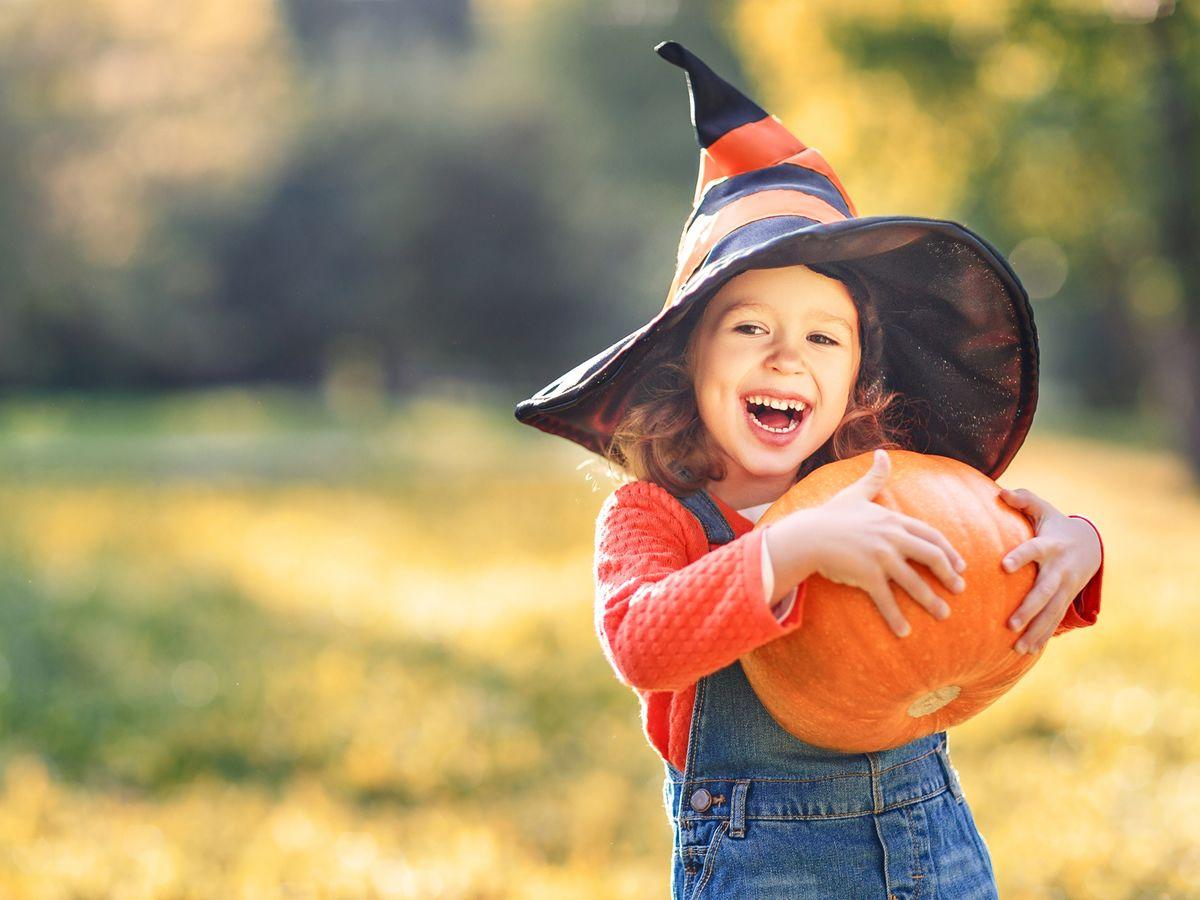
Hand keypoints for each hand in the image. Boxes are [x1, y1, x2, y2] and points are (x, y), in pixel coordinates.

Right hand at [809, 449, 967, 637]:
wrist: (807, 535)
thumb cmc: (829, 516)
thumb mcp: (855, 494)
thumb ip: (874, 477)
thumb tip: (882, 454)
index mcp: (893, 520)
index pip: (930, 535)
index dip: (948, 551)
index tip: (960, 565)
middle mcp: (892, 538)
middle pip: (931, 557)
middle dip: (949, 575)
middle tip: (960, 590)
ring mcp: (881, 557)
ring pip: (915, 582)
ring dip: (931, 601)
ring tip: (943, 614)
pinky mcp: (867, 575)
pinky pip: (887, 600)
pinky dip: (897, 617)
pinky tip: (905, 632)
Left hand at [998, 486, 1102, 654]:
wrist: (1089, 544)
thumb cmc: (1054, 524)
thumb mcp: (1043, 509)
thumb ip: (1023, 499)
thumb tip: (1001, 492)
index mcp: (1050, 545)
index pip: (1033, 550)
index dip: (1020, 556)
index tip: (1003, 565)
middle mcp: (1059, 569)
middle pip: (1043, 591)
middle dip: (1028, 609)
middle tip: (1010, 624)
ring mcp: (1065, 587)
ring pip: (1051, 612)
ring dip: (1035, 631)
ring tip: (1018, 647)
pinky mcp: (1066, 599)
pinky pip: (1054, 621)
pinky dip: (1042, 636)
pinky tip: (1027, 652)